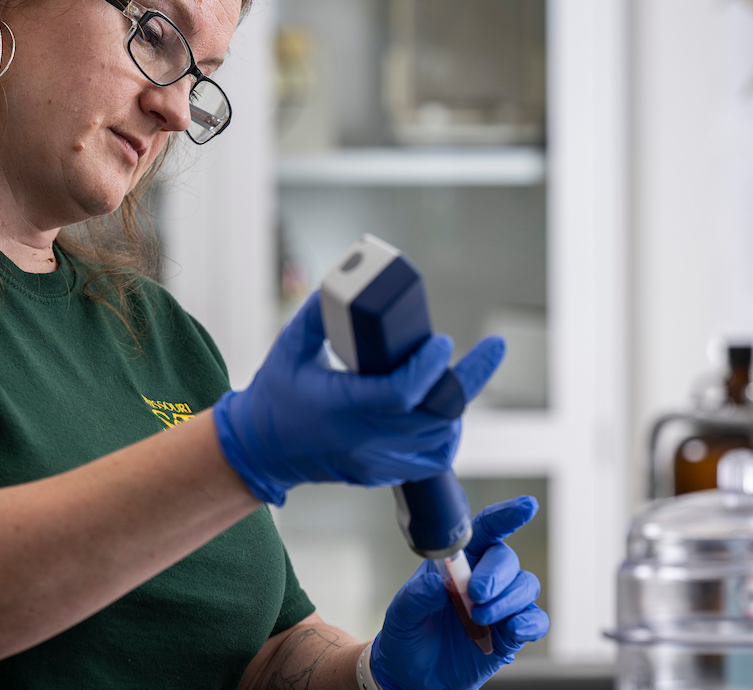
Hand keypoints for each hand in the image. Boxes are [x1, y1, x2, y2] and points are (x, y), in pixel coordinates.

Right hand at [212, 291, 504, 505]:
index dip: (429, 367)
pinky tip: (445, 410)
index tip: (442, 341)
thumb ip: (320, 313)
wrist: (259, 449)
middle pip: (435, 415)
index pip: (401, 392)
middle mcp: (362, 438)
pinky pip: (429, 460)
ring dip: (457, 406)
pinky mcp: (380, 472)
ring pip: (439, 439)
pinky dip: (445, 434)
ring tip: (460, 375)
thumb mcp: (291, 345)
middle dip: (470, 379)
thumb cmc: (276, 392)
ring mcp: (374, 460)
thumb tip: (350, 280)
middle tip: (494, 348)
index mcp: (340, 405)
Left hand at [370, 497, 550, 689]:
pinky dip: (529, 623)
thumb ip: (417, 597)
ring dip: (507, 600)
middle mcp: (484, 578)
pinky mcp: (510, 634)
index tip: (526, 507)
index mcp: (458, 562)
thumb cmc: (408, 633)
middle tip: (476, 594)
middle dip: (496, 574)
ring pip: (526, 586)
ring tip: (478, 618)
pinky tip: (512, 630)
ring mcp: (500, 605)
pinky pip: (535, 620)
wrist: (412, 675)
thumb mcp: (401, 614)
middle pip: (506, 559)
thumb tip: (439, 585)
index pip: (485, 530)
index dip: (506, 516)